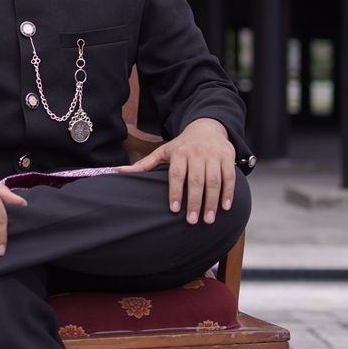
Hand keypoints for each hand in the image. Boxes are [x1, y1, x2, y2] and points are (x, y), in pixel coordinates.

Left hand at [118, 117, 235, 224]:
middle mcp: (197, 153)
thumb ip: (144, 164)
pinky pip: (229, 177)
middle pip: (196, 180)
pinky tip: (225, 207)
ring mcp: (213, 155)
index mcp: (179, 153)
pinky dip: (228, 193)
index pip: (177, 175)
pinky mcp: (228, 157)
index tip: (174, 210)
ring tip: (208, 220)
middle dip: (194, 202)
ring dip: (212, 202)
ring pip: (214, 181)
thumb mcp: (163, 152)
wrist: (207, 128)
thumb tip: (118, 171)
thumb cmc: (182, 146)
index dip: (175, 192)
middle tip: (191, 221)